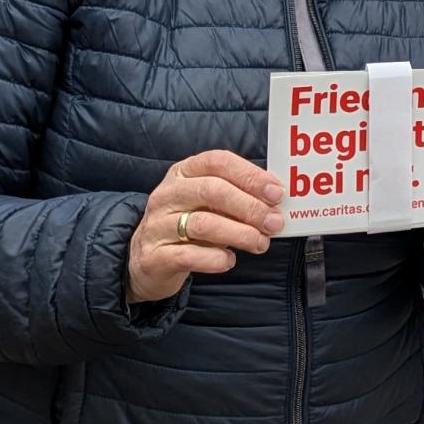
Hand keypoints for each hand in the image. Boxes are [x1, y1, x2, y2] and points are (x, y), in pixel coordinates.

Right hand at [128, 150, 286, 304]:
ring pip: (202, 224)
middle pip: (212, 191)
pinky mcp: (154, 256)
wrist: (146, 261)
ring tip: (260, 243)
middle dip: (250, 207)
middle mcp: (167, 194)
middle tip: (274, 222)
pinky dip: (215, 258)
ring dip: (240, 234)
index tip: (277, 193)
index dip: (250, 175)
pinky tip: (230, 260)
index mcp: (184, 172)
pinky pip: (189, 255)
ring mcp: (157, 225)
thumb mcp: (209, 204)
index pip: (218, 162)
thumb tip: (276, 203)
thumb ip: (238, 198)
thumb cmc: (188, 225)